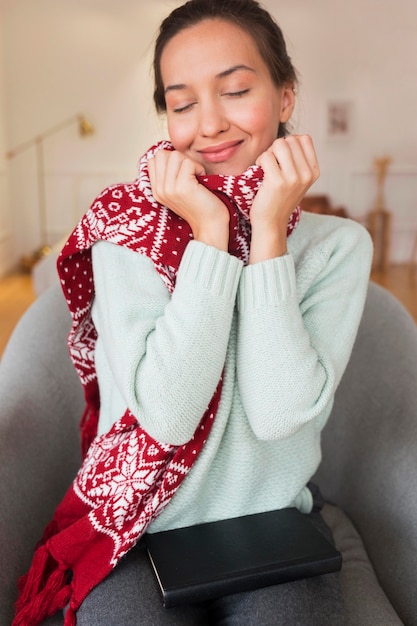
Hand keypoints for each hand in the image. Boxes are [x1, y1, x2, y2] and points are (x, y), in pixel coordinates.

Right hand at [148, 150, 229, 249]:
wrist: (210, 225)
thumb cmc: (200, 205)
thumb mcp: (178, 190)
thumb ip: (169, 175)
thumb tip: (170, 153)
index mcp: (156, 190)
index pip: (154, 159)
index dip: (171, 160)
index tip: (183, 174)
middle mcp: (159, 190)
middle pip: (162, 154)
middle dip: (179, 159)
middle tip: (190, 174)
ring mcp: (169, 189)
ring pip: (175, 156)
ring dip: (190, 163)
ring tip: (196, 177)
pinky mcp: (182, 188)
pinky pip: (188, 163)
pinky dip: (198, 168)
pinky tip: (201, 181)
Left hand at [249, 135, 319, 262]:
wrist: (271, 224)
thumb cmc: (279, 199)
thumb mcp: (297, 180)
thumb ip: (299, 160)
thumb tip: (293, 137)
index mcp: (314, 171)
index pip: (304, 139)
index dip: (289, 143)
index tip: (282, 158)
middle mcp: (307, 174)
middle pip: (290, 139)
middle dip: (277, 148)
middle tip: (272, 164)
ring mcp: (294, 178)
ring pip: (279, 144)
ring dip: (268, 153)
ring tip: (266, 167)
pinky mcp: (278, 182)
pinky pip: (266, 156)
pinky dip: (259, 162)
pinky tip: (260, 173)